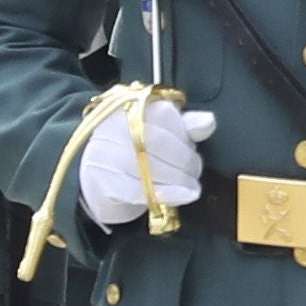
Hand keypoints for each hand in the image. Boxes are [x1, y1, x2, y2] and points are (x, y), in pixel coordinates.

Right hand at [72, 91, 213, 229]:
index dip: (185, 137)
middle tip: (195, 174)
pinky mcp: (102, 181)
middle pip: (158, 142)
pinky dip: (165, 194)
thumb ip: (186, 125)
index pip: (165, 117)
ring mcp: (105, 154)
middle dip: (186, 161)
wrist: (96, 179)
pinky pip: (138, 189)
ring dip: (179, 180)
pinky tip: (182, 197)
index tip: (194, 151)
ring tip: (192, 188)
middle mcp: (115, 126)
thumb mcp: (162, 131)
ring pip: (150, 166)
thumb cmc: (136, 152)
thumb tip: (208, 122)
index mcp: (130, 107)